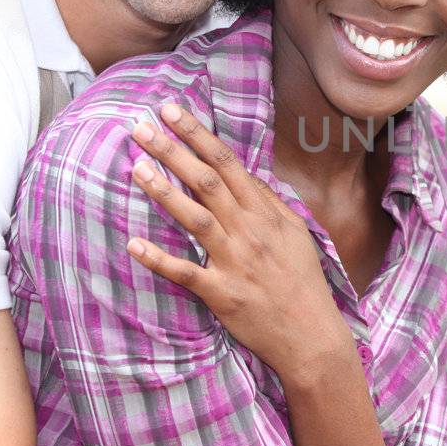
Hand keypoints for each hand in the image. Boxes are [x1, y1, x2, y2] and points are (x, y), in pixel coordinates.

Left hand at [126, 102, 350, 379]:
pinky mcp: (223, 294)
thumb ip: (268, 202)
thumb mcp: (295, 234)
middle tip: (142, 126)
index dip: (197, 135)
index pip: (228, 163)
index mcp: (266, 214)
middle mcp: (250, 232)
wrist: (312, 335)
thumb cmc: (302, 282)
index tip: (171, 110)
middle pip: (208, 182)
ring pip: (197, 218)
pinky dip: (160, 259)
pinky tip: (134, 244)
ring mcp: (236, 262)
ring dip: (165, 192)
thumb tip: (244, 174)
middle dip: (174, 150)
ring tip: (136, 167)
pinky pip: (187, 273)